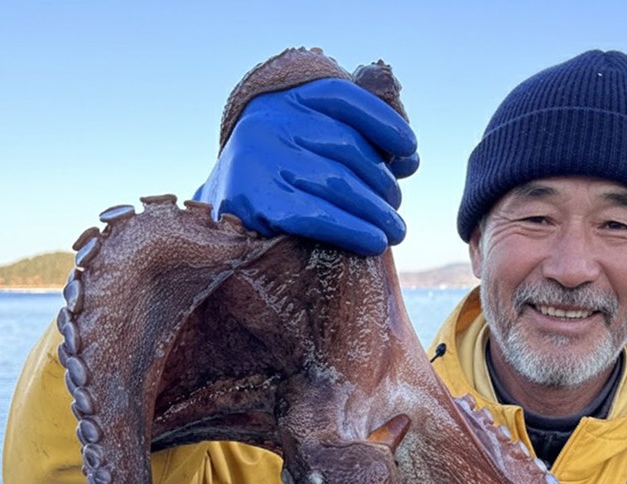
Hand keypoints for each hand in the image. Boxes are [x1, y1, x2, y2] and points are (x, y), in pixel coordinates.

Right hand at [193, 78, 418, 254]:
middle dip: (383, 183)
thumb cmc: (280, 185)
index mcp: (284, 99)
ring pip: (339, 183)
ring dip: (378, 212)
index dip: (384, 122)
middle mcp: (267, 121)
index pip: (343, 98)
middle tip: (396, 210)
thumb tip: (410, 159)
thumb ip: (356, 144)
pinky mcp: (254, 202)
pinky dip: (354, 231)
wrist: (217, 223)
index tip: (410, 151)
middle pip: (348, 147)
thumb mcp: (309, 150)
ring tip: (396, 232)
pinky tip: (375, 243)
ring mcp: (257, 159)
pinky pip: (318, 216)